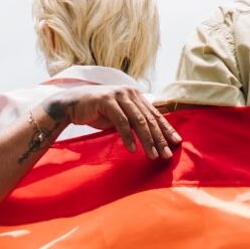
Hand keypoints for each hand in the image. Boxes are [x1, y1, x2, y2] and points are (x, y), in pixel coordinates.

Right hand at [42, 83, 181, 160]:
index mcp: (136, 95)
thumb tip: (154, 135)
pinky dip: (128, 137)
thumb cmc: (98, 112)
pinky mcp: (107, 101)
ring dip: (147, 140)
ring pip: (138, 121)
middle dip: (159, 138)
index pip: (155, 114)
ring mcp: (119, 95)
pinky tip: (132, 149)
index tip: (176, 142)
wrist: (73, 104)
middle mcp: (130, 93)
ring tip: (152, 155)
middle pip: (149, 119)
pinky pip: (121, 122)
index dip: (166, 129)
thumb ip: (135, 121)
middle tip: (166, 155)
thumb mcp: (121, 116)